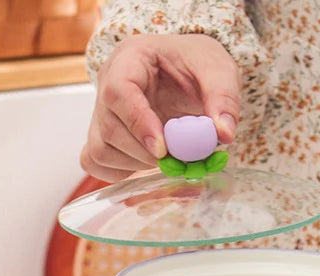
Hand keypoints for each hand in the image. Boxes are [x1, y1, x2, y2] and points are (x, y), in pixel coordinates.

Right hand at [81, 34, 240, 181]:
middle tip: (175, 159)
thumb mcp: (217, 69)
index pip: (118, 92)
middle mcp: (106, 85)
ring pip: (99, 150)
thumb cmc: (193, 64)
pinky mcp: (100, 136)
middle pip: (108, 128)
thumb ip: (224, 98)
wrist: (183, 71)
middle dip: (142, 152)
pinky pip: (95, 163)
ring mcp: (99, 113)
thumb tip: (224, 134)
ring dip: (133, 163)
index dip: (138, 123)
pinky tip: (145, 163)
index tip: (163, 148)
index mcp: (129, 58)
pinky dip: (119, 172)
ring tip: (164, 158)